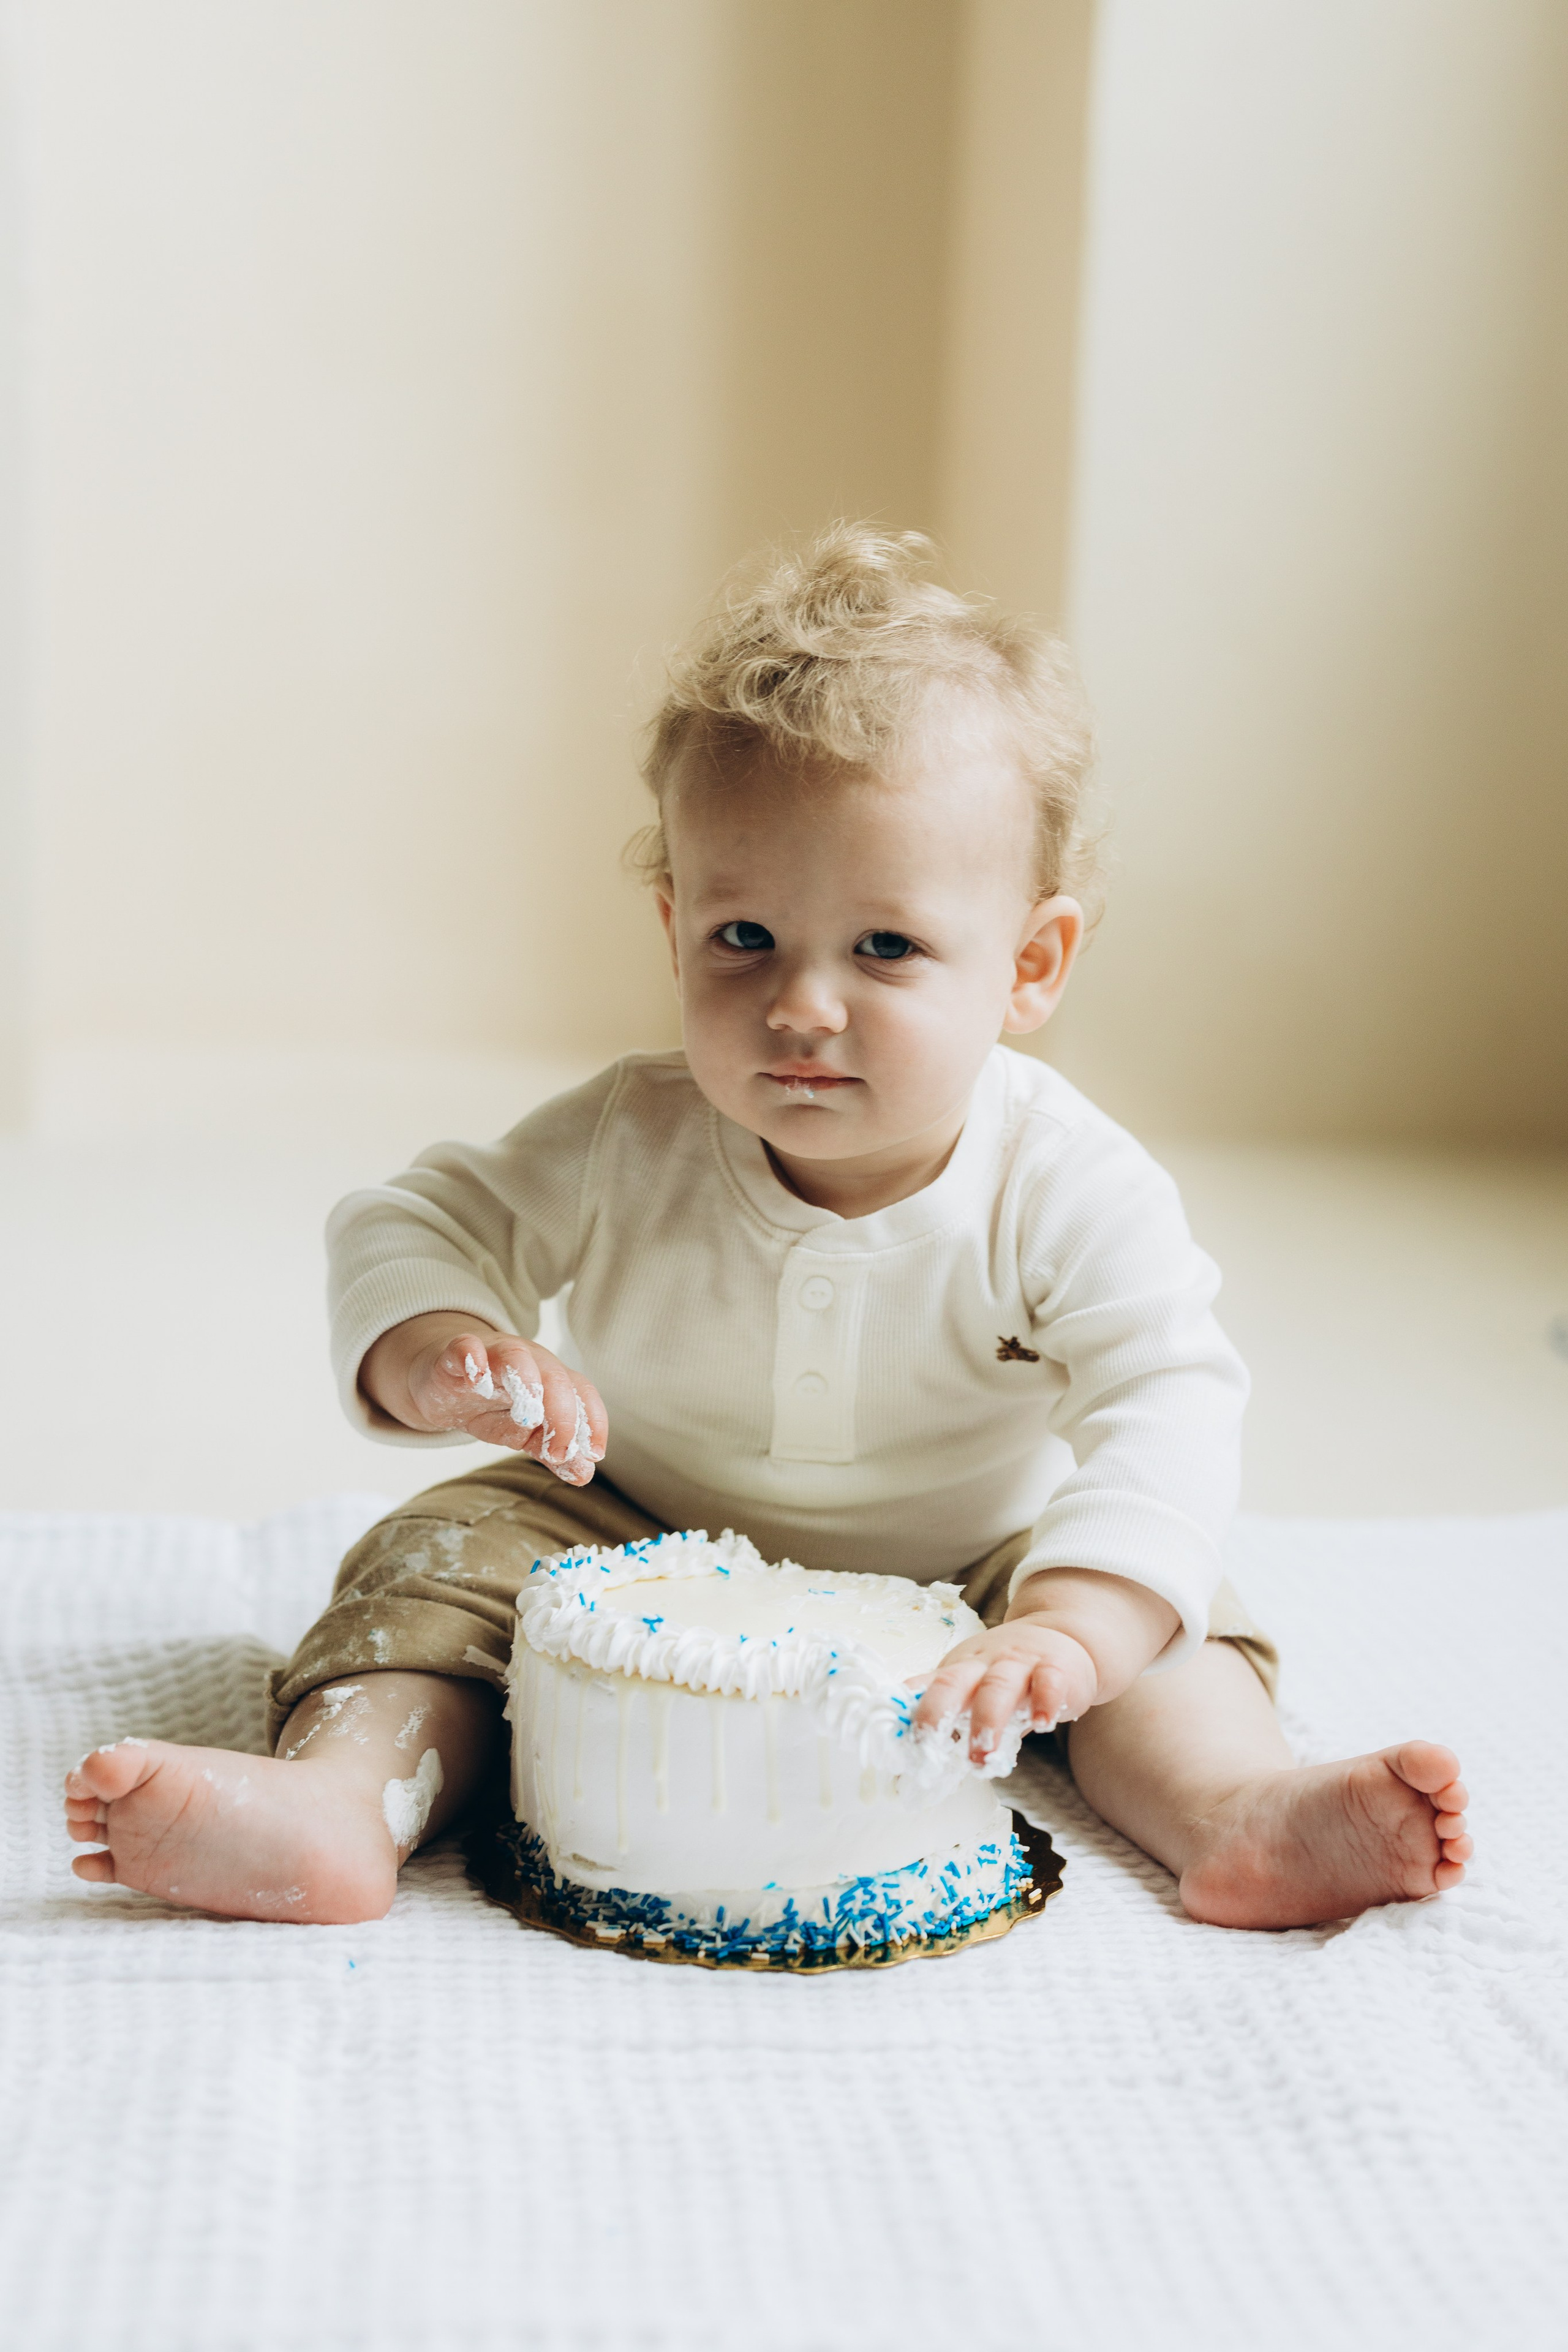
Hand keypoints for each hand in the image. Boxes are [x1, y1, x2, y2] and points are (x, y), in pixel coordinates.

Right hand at [361, 1313, 606, 1486]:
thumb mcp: (523, 1433)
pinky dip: (472, 1358)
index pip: (582, 1392)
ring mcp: (493, 1354)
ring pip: (517, 1356)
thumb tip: (583, 1474)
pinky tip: (476, 1377)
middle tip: (556, 1451)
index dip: (593, 1421)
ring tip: (528, 1417)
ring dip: (528, 1383)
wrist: (443, 1384)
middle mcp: (529, 1361)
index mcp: (551, 1379)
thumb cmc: (491, 1406)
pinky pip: (466, 1347)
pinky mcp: (456, 1356)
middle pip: (555, 1376)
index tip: (594, 1454)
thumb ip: (551, 1451)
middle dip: (562, 1414)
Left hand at [913, 1620, 1098, 1765]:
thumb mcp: (975, 1682)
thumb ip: (954, 1713)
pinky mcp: (1056, 1667)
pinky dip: (1044, 1702)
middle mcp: (984, 1664)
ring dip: (987, 1720)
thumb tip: (916, 1760)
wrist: (1062, 1632)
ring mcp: (1019, 1663)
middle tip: (929, 1750)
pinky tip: (1041, 1725)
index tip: (896, 1741)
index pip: (927, 1688)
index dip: (909, 1713)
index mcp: (959, 1669)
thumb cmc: (1010, 1669)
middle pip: (953, 1683)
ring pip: (997, 1687)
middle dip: (937, 1713)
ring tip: (982, 1756)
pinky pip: (1048, 1682)